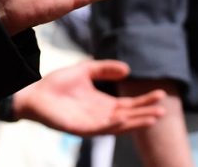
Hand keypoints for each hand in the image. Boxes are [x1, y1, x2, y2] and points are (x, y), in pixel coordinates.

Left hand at [15, 60, 165, 135]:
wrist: (34, 92)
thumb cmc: (57, 84)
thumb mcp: (84, 70)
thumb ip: (104, 69)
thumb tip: (127, 69)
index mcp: (104, 104)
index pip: (130, 104)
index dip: (144, 100)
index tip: (161, 94)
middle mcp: (102, 115)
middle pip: (129, 115)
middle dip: (146, 112)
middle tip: (163, 108)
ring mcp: (93, 123)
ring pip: (120, 126)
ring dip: (136, 122)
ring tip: (153, 117)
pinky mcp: (82, 129)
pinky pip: (102, 128)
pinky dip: (115, 124)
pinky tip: (124, 117)